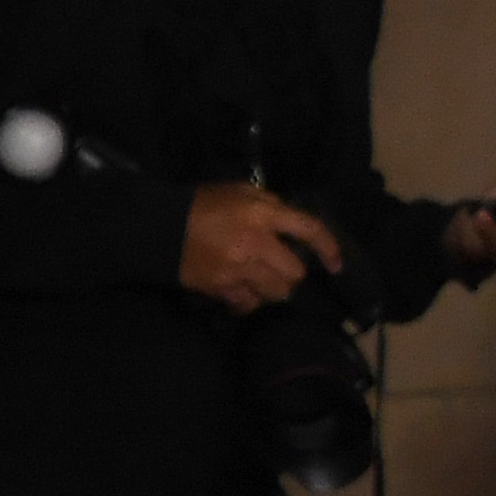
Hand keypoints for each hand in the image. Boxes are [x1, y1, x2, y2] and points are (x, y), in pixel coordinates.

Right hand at [179, 182, 341, 311]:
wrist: (159, 228)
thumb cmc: (201, 205)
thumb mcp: (239, 191)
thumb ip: (269, 203)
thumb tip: (288, 221)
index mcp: (263, 215)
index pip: (309, 230)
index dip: (329, 248)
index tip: (336, 265)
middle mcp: (256, 244)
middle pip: (294, 272)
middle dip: (291, 272)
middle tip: (279, 269)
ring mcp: (238, 269)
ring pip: (276, 292)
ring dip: (273, 289)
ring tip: (262, 283)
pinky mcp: (221, 287)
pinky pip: (248, 304)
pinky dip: (249, 302)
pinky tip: (243, 294)